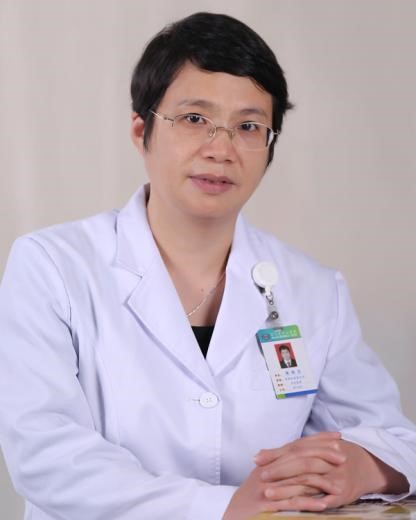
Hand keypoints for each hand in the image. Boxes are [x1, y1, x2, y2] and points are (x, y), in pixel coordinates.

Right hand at [223, 432, 344, 518]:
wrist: (233, 513)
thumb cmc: (250, 497)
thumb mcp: (264, 474)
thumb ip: (281, 462)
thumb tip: (299, 453)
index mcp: (272, 460)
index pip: (298, 445)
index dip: (317, 439)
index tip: (337, 437)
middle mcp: (271, 469)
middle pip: (300, 457)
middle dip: (323, 455)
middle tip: (343, 457)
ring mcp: (270, 487)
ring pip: (298, 479)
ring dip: (321, 482)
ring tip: (340, 485)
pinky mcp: (269, 505)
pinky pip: (292, 503)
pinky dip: (309, 504)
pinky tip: (324, 505)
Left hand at [255, 434, 408, 510]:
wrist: (370, 466)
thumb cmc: (336, 455)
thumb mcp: (316, 447)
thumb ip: (289, 451)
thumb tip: (260, 454)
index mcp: (320, 447)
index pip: (294, 450)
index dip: (275, 455)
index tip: (257, 460)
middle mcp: (329, 460)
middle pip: (301, 463)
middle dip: (279, 470)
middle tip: (261, 477)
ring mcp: (336, 477)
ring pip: (309, 482)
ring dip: (287, 488)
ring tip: (269, 493)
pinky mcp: (343, 494)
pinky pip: (324, 499)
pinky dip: (311, 502)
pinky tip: (296, 505)